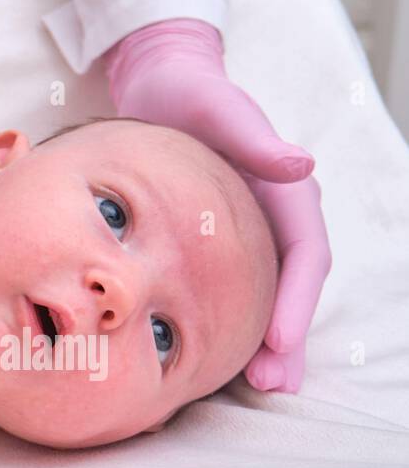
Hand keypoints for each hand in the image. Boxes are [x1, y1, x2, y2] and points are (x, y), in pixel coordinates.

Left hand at [104, 18, 331, 392]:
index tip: (281, 341)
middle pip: (291, 287)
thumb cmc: (191, 93)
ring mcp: (252, 228)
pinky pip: (235, 285)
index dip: (297, 301)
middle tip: (271, 384)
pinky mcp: (222, 236)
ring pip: (267, 293)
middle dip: (287, 338)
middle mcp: (278, 214)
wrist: (163, 82)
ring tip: (258, 385)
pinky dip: (235, 319)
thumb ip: (256, 138)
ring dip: (267, 340)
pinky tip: (218, 353)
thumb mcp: (218, 108)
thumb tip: (301, 164)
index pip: (305, 255)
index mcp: (286, 190)